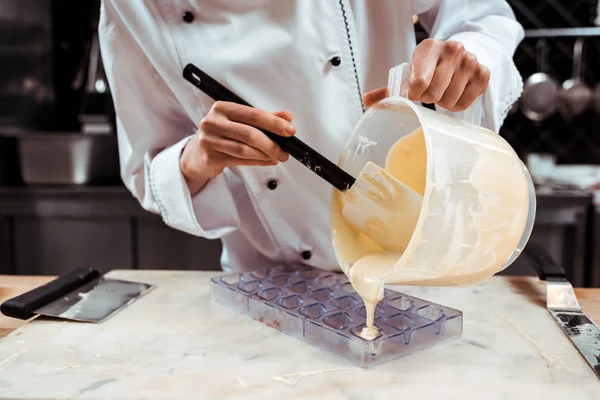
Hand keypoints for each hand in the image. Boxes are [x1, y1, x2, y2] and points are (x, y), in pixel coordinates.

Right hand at [180, 101, 294, 192]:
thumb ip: (264, 119)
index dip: (274, 123)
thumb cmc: (223, 135)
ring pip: (244, 149)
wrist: (198, 154)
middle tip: (285, 150)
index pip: (253, 114)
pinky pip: (240, 160)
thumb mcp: (241, 122)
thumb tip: (287, 117)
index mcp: (222, 108)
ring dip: (265, 155)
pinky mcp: (210, 156)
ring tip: (278, 157)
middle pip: (249, 133)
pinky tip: (268, 161)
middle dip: (272, 143)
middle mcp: (213, 122)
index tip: (290, 130)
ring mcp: (209, 140)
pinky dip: (258, 162)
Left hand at [363, 39, 489, 111]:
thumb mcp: (408, 74)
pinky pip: (463, 104)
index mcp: (429, 47)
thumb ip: (388, 90)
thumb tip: (366, 100)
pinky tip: (454, 93)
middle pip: (433, 95)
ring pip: (448, 101)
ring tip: (442, 90)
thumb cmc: (428, 69)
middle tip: (429, 92)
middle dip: (428, 98)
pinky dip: (456, 105)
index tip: (414, 93)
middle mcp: (452, 50)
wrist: (458, 57)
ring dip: (442, 102)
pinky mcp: (483, 74)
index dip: (414, 94)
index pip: (418, 82)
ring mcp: (470, 61)